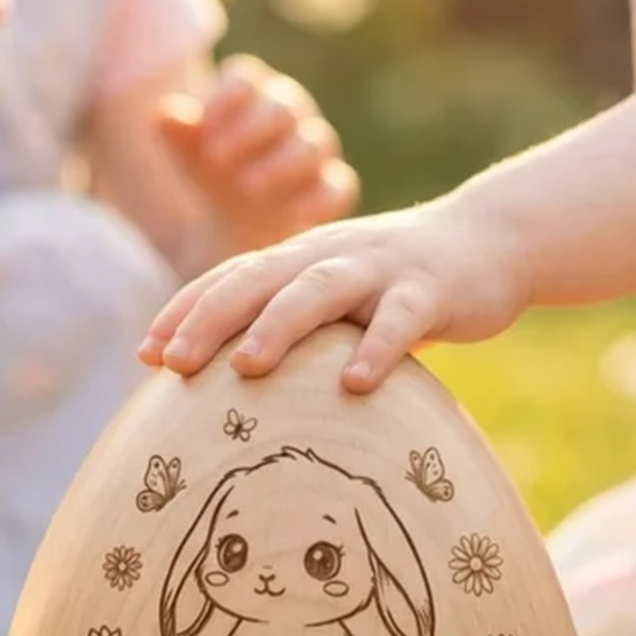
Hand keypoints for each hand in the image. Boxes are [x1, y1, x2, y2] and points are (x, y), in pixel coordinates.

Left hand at [138, 201, 527, 391]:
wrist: (490, 241)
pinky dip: (378, 348)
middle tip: (172, 363)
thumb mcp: (338, 299)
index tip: (145, 356)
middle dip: (210, 319)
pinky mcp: (429, 289)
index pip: (229, 278)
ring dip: (280, 325)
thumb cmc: (398, 286)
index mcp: (299, 260)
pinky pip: (400, 318)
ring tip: (248, 366)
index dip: (185, 312)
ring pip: (320, 289)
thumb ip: (294, 330)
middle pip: (258, 280)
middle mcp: (329, 256)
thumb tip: (235, 393)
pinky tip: (356, 384)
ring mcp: (379, 269)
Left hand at [156, 55, 358, 249]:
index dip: (226, 97)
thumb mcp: (189, 154)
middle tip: (217, 158)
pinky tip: (291, 214)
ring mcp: (315, 150)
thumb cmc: (214, 171)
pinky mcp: (332, 188)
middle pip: (283, 106)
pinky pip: (338, 188)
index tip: (203, 125)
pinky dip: (318, 200)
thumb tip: (163, 114)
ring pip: (314, 143)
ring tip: (246, 187)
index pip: (246, 77)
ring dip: (281, 163)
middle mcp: (291, 114)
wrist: (238, 221)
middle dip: (250, 131)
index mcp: (253, 94)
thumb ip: (176, 132)